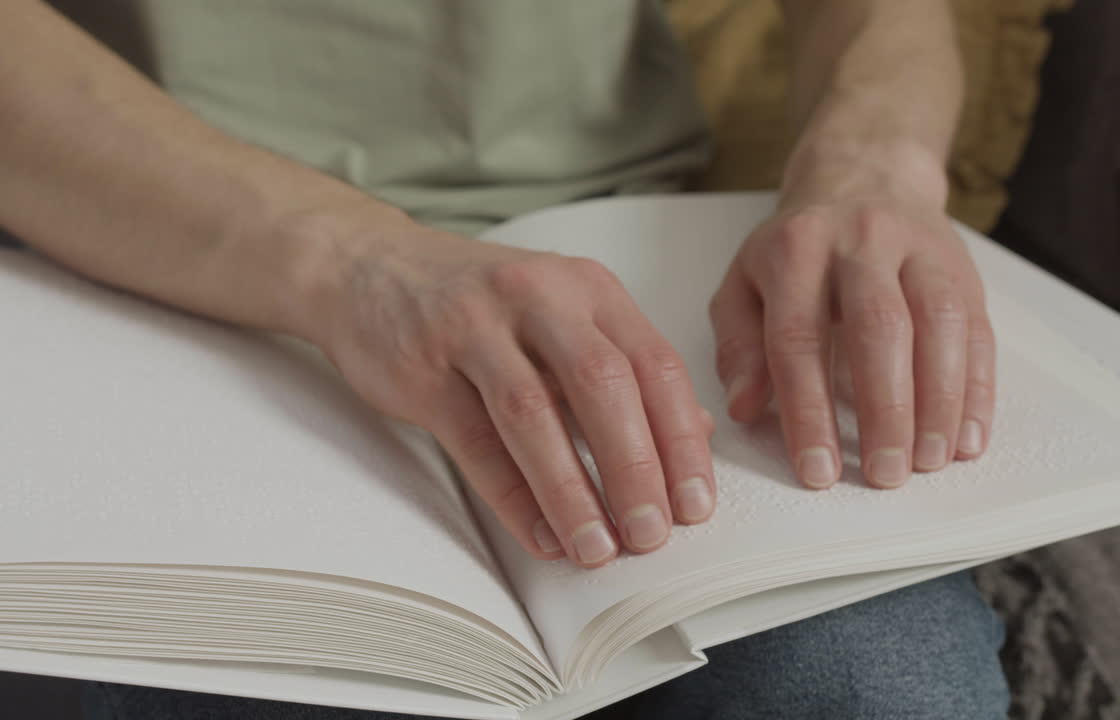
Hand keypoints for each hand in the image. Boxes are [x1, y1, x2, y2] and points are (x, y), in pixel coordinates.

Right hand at [311, 223, 715, 566]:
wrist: (368, 267)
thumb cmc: (481, 302)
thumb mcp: (565, 316)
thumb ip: (627, 369)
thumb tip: (698, 433)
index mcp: (589, 289)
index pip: (656, 364)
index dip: (682, 439)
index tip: (696, 501)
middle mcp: (539, 297)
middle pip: (604, 385)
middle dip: (636, 468)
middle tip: (653, 533)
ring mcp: (474, 326)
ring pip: (534, 413)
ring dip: (571, 491)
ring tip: (597, 548)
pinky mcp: (422, 364)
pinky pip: (473, 438)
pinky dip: (512, 494)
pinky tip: (540, 533)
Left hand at [709, 143, 994, 489]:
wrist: (864, 176)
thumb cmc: (797, 250)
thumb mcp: (746, 283)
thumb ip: (740, 344)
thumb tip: (746, 408)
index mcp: (796, 251)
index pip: (799, 338)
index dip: (809, 410)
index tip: (817, 469)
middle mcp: (861, 242)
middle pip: (879, 328)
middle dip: (885, 408)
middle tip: (885, 474)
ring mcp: (919, 251)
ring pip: (940, 324)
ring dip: (940, 401)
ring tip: (929, 462)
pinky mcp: (963, 267)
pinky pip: (978, 328)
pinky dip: (978, 388)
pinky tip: (968, 436)